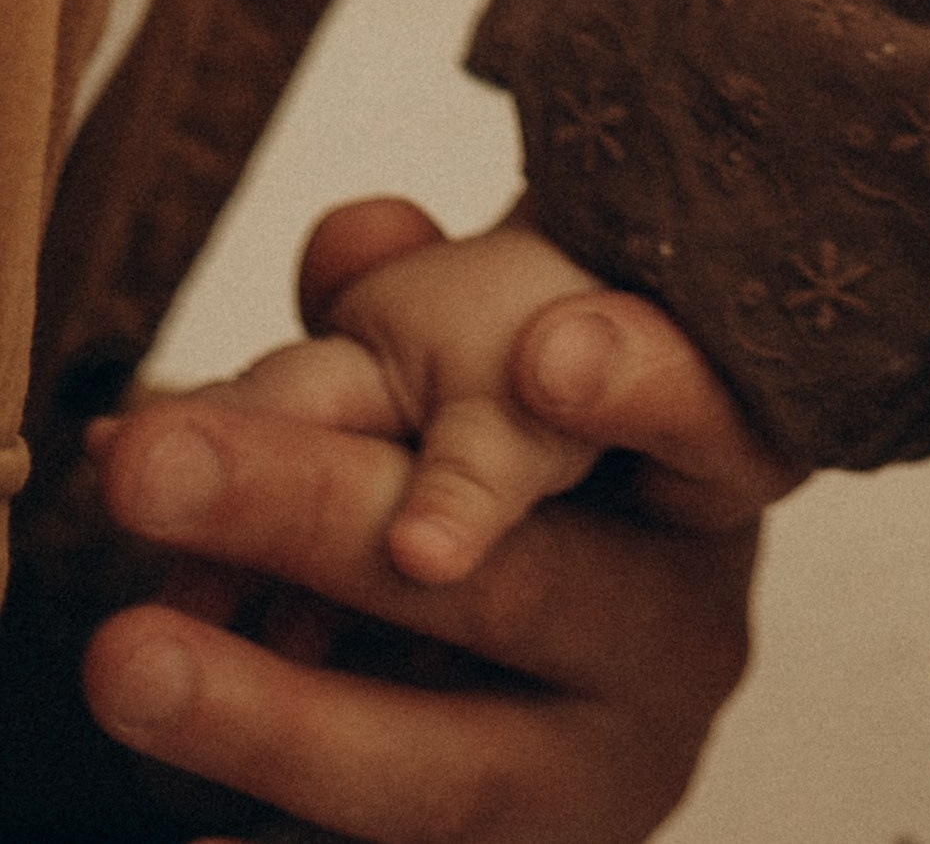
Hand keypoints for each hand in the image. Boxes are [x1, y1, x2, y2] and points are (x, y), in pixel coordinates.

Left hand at [80, 217, 796, 842]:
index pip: (709, 421)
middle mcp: (673, 647)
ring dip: (272, 715)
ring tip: (128, 651)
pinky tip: (192, 832)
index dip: (644, 387)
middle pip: (517, 591)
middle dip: (323, 523)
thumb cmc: (543, 502)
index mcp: (702, 493)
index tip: (547, 356)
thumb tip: (351, 237)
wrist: (571, 702)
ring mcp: (593, 784)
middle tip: (155, 460)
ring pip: (444, 767)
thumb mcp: (508, 378)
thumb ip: (424, 297)